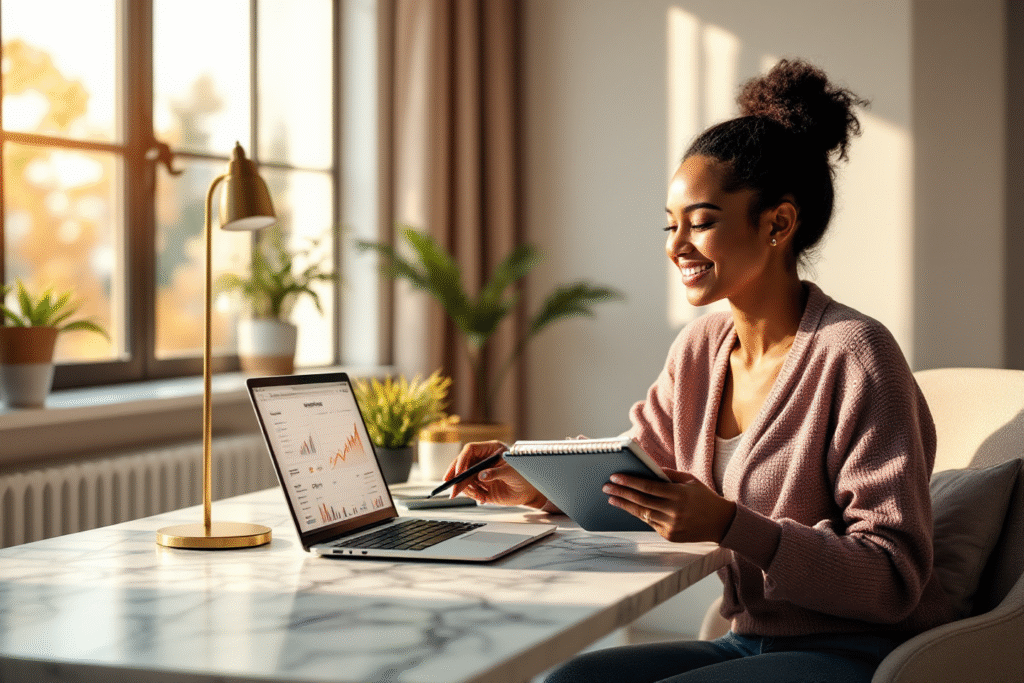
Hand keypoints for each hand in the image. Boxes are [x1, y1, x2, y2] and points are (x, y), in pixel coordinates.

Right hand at [444, 441, 547, 507]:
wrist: (529, 491)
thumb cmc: (524, 475)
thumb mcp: (511, 472)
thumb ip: (496, 473)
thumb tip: (481, 476)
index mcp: (491, 449)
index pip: (470, 450)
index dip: (462, 459)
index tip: (459, 472)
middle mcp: (483, 460)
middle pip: (462, 463)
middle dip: (455, 475)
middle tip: (449, 484)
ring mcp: (481, 472)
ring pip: (464, 478)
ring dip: (466, 488)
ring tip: (479, 496)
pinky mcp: (481, 485)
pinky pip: (470, 490)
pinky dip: (473, 495)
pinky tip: (482, 499)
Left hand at [602, 468, 736, 542]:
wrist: (722, 523)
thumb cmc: (704, 497)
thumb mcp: (690, 480)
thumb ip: (669, 474)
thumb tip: (647, 467)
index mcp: (679, 495)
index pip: (648, 487)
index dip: (630, 482)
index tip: (615, 477)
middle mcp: (674, 512)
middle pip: (641, 501)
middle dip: (621, 493)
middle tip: (606, 488)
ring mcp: (671, 526)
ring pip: (643, 514)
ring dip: (625, 505)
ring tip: (612, 498)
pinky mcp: (669, 536)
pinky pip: (650, 523)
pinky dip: (639, 514)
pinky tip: (629, 507)